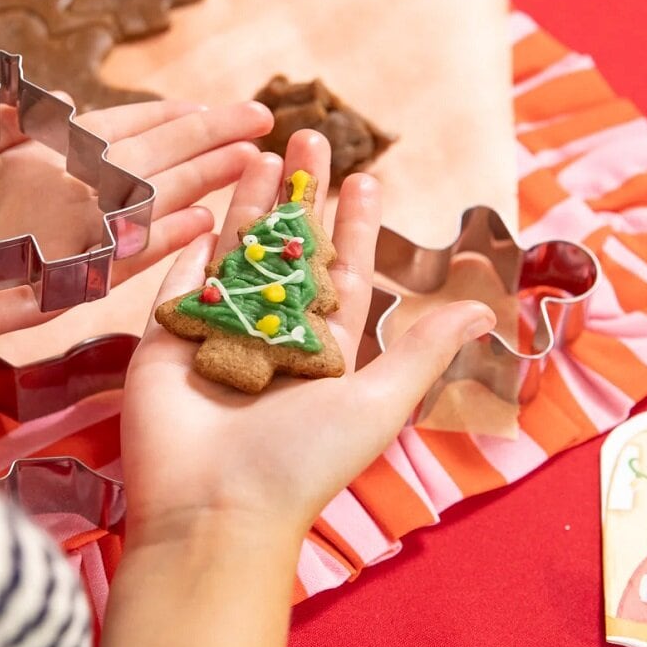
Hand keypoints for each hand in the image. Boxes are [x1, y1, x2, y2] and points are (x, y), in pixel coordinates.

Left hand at [0, 99, 270, 370]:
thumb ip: (10, 123)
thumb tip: (73, 103)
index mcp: (40, 163)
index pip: (119, 133)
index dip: (169, 118)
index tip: (216, 108)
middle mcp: (63, 203)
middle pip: (148, 165)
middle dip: (205, 142)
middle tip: (261, 124)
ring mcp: (65, 245)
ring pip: (145, 207)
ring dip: (199, 183)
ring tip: (250, 163)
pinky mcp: (57, 289)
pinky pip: (117, 262)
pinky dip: (159, 241)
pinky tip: (202, 221)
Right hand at [97, 132, 494, 646]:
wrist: (211, 508)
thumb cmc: (301, 461)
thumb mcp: (374, 402)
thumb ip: (419, 350)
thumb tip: (479, 308)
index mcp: (322, 351)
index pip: (342, 274)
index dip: (355, 226)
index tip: (367, 179)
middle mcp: (272, 336)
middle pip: (289, 250)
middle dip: (303, 195)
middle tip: (313, 138)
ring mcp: (218, 333)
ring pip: (237, 252)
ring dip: (253, 202)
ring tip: (265, 151)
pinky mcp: (167, 337)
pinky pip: (182, 277)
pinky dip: (194, 238)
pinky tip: (207, 197)